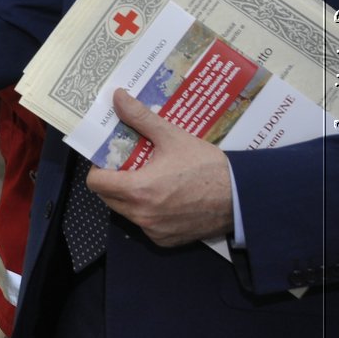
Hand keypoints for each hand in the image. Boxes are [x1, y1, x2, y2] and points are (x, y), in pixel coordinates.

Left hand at [84, 89, 233, 245]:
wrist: (242, 196)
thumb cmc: (207, 165)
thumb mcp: (172, 137)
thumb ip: (140, 117)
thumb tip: (117, 97)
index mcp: (138, 190)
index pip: (96, 183)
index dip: (99, 168)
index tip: (111, 158)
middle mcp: (142, 215)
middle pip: (108, 198)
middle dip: (113, 181)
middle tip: (129, 165)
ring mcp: (154, 231)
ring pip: (126, 212)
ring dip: (129, 197)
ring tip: (148, 178)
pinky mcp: (167, 240)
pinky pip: (145, 226)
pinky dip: (148, 213)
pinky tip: (165, 197)